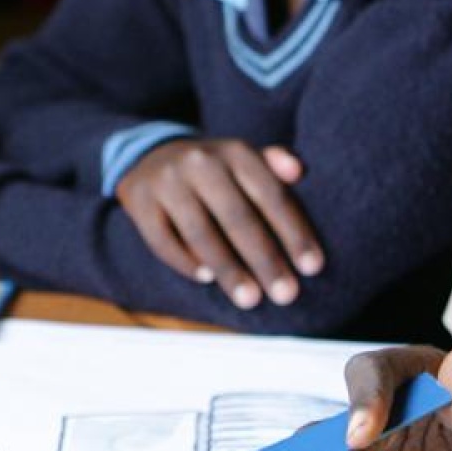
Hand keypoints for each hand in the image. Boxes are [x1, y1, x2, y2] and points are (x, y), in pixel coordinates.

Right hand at [115, 139, 317, 309]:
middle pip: (236, 216)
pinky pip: (163, 240)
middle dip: (265, 259)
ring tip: (250, 299)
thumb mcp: (243, 160)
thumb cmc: (214, 170)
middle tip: (286, 294)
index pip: (269, 194)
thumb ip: (275, 164)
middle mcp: (199, 162)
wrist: (151, 157)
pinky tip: (207, 279)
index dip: (293, 232)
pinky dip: (185, 262)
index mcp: (234, 151)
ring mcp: (166, 182)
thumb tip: (299, 171)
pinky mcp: (139, 202)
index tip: (313, 267)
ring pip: (200, 233)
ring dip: (228, 269)